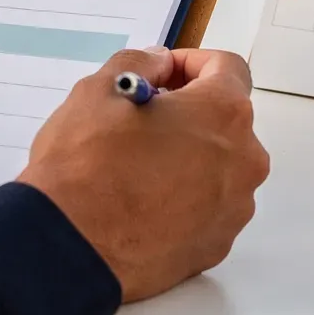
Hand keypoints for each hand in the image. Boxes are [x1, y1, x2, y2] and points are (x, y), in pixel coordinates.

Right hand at [17, 47, 268, 302]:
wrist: (70, 250)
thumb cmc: (85, 167)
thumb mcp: (98, 92)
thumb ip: (139, 64)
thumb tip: (160, 65)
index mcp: (223, 114)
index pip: (226, 68)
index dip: (190, 63)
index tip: (159, 77)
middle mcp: (243, 161)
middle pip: (226, 121)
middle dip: (190, 112)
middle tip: (141, 120)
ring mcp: (234, 210)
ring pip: (220, 167)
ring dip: (190, 157)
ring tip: (139, 166)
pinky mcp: (217, 246)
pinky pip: (209, 209)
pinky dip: (185, 198)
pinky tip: (143, 203)